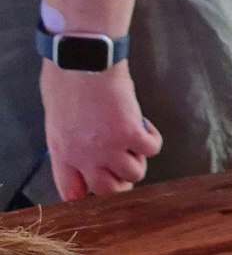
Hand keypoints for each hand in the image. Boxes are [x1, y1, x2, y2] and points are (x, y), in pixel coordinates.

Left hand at [40, 63, 161, 199]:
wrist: (82, 58)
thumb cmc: (65, 78)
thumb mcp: (56, 118)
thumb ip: (69, 141)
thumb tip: (84, 151)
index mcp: (62, 152)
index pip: (73, 193)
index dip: (91, 195)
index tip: (103, 185)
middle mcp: (84, 156)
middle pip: (109, 191)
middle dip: (122, 181)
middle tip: (126, 164)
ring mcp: (108, 147)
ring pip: (135, 173)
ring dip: (139, 158)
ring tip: (134, 138)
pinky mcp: (131, 133)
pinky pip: (152, 149)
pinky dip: (153, 139)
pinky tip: (145, 125)